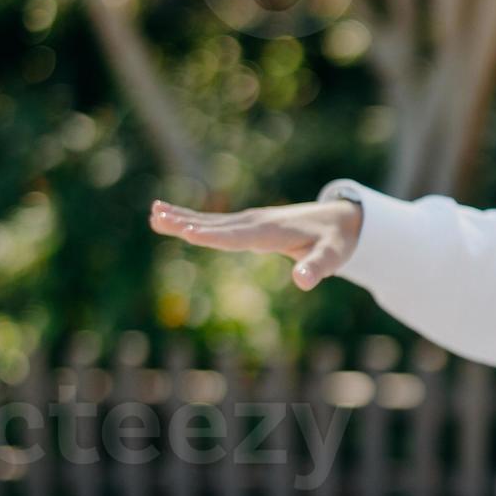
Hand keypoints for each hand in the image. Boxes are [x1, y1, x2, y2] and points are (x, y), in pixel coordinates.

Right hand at [149, 196, 363, 289]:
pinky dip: (194, 220)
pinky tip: (172, 218)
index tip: (188, 233)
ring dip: (183, 217)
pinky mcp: (250, 223)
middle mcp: (257, 222)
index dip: (214, 236)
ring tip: (154, 213)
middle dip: (187, 222)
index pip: (239, 236)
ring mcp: (252, 221)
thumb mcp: (333, 256)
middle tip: (157, 217)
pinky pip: (217, 223)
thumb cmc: (337, 241)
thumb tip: (303, 281)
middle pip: (217, 225)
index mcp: (273, 231)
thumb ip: (318, 268)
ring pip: (213, 221)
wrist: (342, 219)